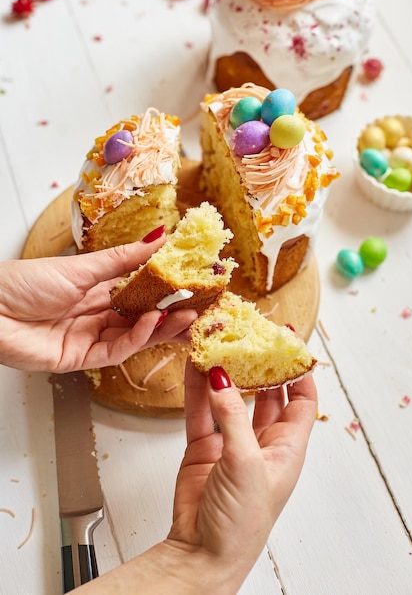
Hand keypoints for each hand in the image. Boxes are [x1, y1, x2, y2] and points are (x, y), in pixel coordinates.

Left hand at [0, 237, 196, 372]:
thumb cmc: (25, 281)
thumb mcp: (83, 266)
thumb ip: (125, 258)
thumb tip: (161, 235)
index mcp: (96, 290)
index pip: (140, 291)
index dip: (167, 289)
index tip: (193, 283)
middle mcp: (96, 315)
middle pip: (142, 317)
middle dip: (172, 313)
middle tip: (202, 307)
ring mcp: (89, 338)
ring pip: (134, 336)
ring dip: (162, 327)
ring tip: (188, 315)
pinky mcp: (80, 359)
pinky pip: (115, 351)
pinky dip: (136, 338)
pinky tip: (152, 323)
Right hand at [74, 363, 316, 594]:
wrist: (201, 554)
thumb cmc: (240, 523)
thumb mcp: (246, 465)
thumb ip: (233, 418)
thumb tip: (221, 378)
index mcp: (286, 449)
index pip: (301, 400)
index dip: (299, 369)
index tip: (291, 340)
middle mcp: (261, 442)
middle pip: (265, 393)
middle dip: (259, 365)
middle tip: (249, 335)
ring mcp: (231, 443)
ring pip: (229, 397)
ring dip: (224, 373)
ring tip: (217, 344)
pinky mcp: (204, 447)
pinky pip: (201, 411)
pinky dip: (197, 390)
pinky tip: (193, 368)